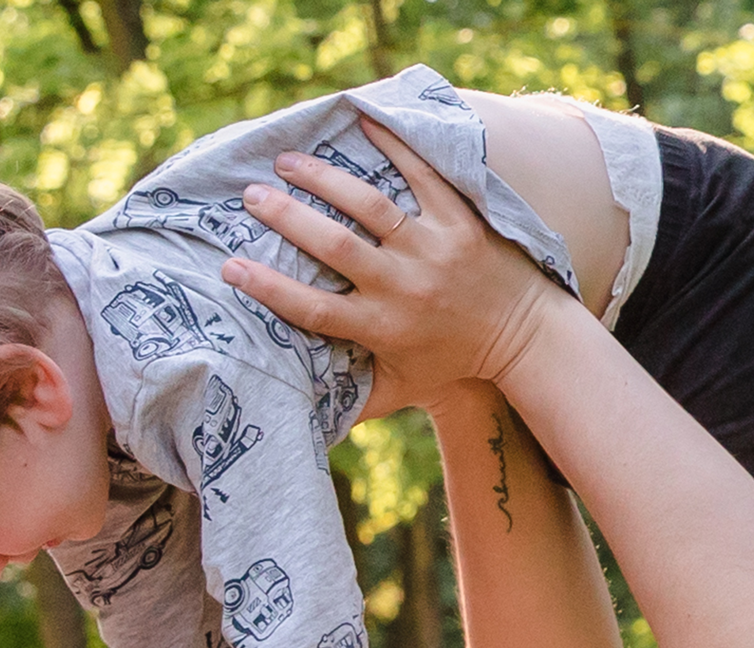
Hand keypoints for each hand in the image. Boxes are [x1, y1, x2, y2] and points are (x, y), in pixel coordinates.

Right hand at [223, 118, 558, 415]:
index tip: (230, 268)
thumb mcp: (402, 388)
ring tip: (288, 159)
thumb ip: (355, 403)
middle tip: (252, 195)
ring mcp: (433, 249)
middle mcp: (404, 287)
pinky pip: (423, 174)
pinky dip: (393, 146)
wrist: (523, 335)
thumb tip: (303, 421)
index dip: (270, 289)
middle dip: (288, 218)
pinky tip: (361, 121)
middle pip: (335, 247)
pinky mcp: (460, 220)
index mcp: (382, 328)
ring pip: (371, 205)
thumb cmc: (452, 362)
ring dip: (324, 178)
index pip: (314, 309)